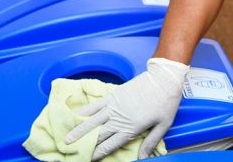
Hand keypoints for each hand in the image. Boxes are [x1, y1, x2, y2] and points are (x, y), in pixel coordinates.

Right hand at [64, 57, 188, 159]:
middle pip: (97, 135)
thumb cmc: (165, 103)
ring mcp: (114, 106)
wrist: (164, 79)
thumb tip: (143, 158)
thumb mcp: (162, 126)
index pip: (109, 145)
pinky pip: (95, 105)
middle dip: (84, 145)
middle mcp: (119, 119)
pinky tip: (75, 116)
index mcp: (131, 129)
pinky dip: (84, 111)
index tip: (88, 159)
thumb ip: (150, 142)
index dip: (97, 154)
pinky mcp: (113, 95)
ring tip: (67, 138)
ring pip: (92, 121)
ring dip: (78, 130)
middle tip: (71, 151)